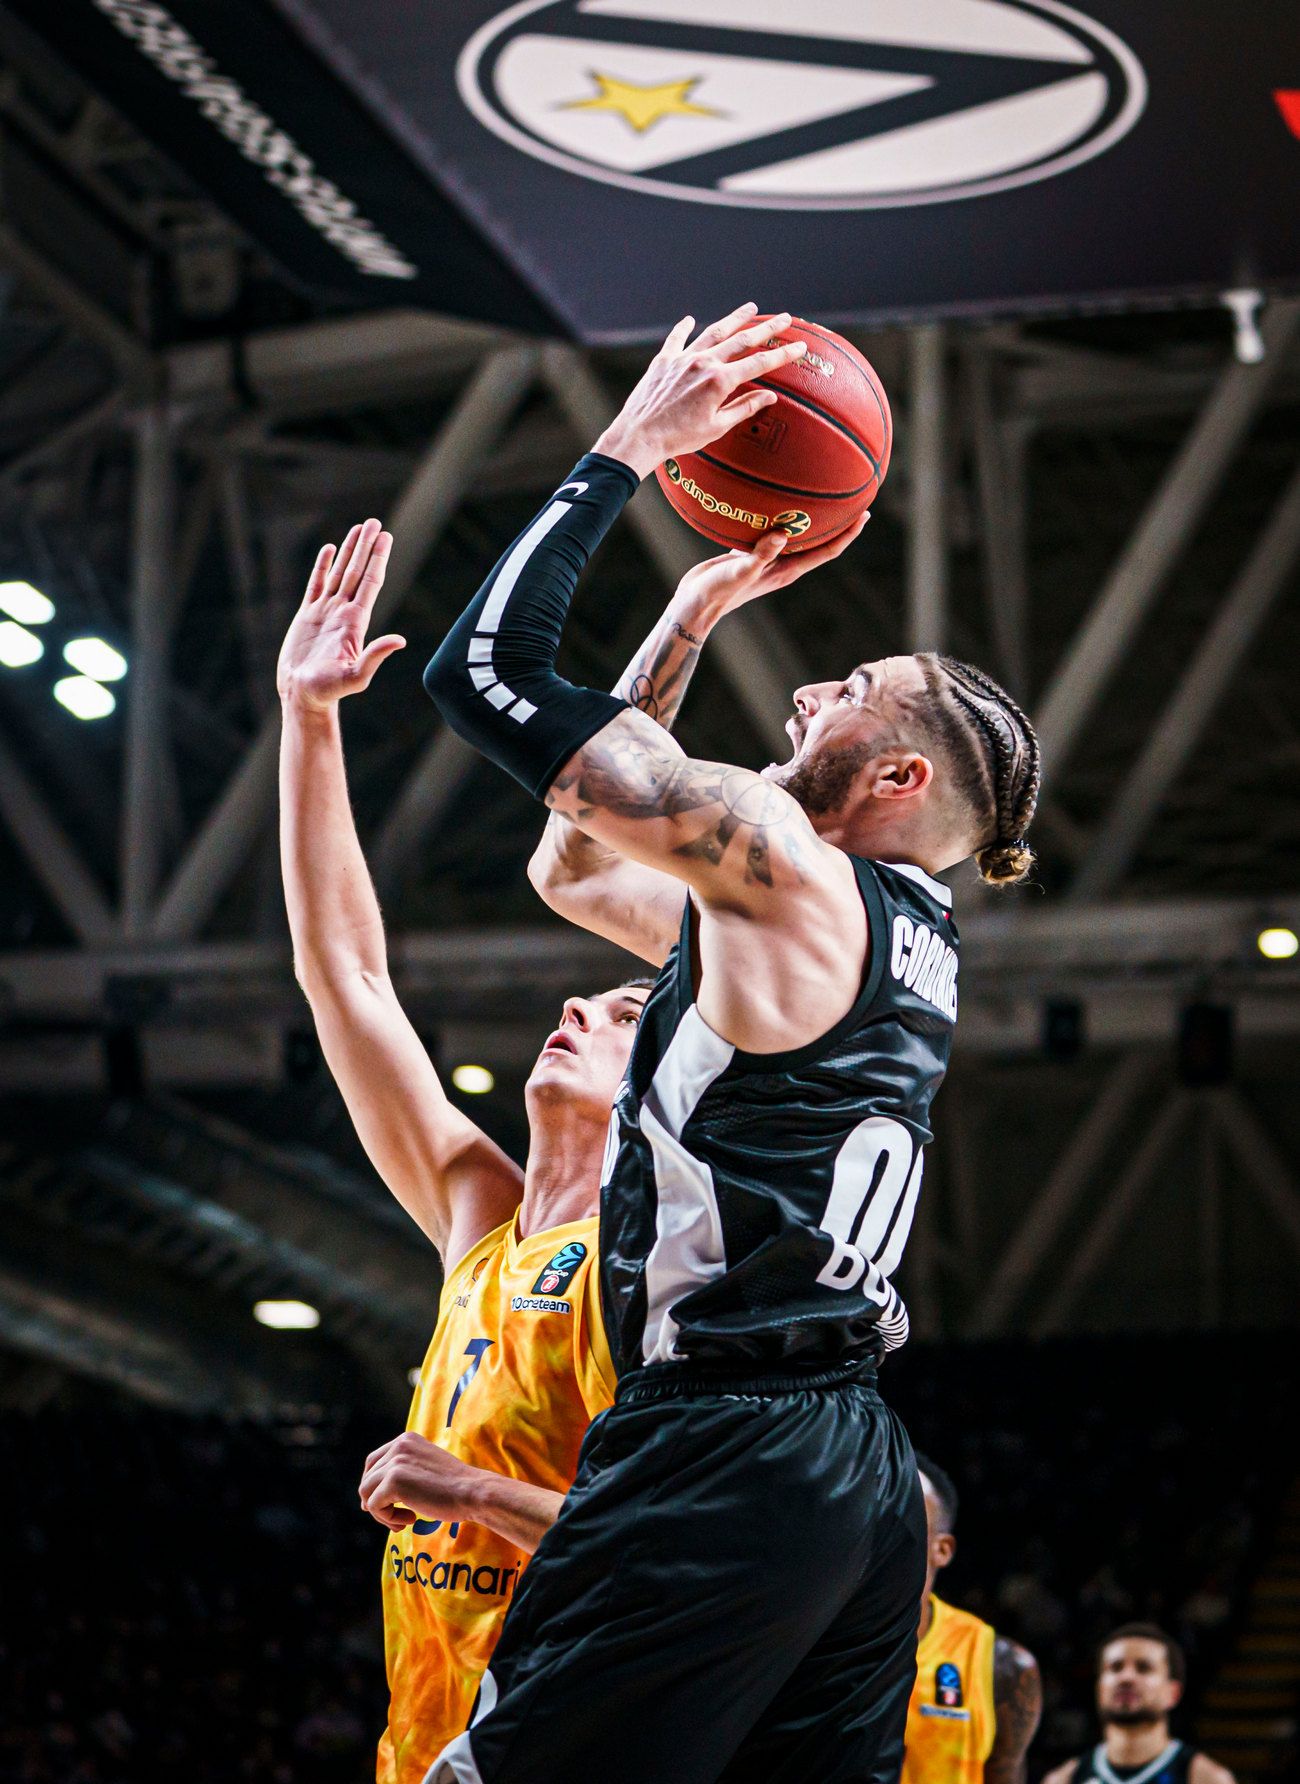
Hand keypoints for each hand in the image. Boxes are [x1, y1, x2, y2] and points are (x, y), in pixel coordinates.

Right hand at [276, 518, 403, 712]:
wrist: (303, 695)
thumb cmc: (329, 690)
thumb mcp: (356, 675)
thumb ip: (375, 656)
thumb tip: (400, 641)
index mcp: (355, 621)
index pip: (370, 582)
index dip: (378, 559)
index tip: (386, 537)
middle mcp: (343, 612)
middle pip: (357, 571)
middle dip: (366, 547)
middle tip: (374, 523)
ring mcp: (325, 612)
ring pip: (339, 573)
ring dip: (349, 550)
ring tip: (358, 528)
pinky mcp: (307, 615)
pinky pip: (316, 584)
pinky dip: (322, 566)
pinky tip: (330, 549)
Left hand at [358, 1430, 483, 1532]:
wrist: (472, 1492)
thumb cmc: (454, 1488)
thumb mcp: (425, 1469)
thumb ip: (402, 1473)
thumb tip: (366, 1501)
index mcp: (406, 1439)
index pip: (373, 1461)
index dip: (375, 1486)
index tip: (390, 1504)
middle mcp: (398, 1445)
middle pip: (367, 1478)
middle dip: (376, 1501)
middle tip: (396, 1516)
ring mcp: (395, 1462)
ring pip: (366, 1493)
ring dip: (382, 1513)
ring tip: (405, 1521)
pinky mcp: (394, 1481)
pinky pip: (374, 1506)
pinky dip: (388, 1519)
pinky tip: (411, 1520)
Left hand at [595, 302, 807, 479]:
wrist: (640, 435)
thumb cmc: (679, 438)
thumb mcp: (717, 427)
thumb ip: (744, 408)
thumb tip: (769, 396)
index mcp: (720, 381)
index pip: (759, 363)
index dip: (782, 354)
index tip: (799, 346)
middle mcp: (703, 363)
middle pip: (741, 340)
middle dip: (766, 328)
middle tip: (784, 318)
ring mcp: (682, 359)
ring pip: (713, 332)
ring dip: (734, 319)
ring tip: (750, 308)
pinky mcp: (663, 361)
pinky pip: (677, 339)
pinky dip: (684, 328)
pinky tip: (691, 319)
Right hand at [674, 510, 869, 620]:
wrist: (694, 603)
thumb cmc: (718, 592)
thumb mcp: (740, 571)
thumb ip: (760, 554)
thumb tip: (782, 533)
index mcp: (787, 569)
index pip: (827, 551)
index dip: (848, 534)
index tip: (865, 514)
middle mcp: (782, 563)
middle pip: (818, 541)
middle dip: (836, 522)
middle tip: (852, 496)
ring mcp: (767, 558)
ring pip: (795, 535)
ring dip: (808, 518)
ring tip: (818, 494)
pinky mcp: (749, 552)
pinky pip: (770, 531)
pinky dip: (777, 516)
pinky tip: (775, 500)